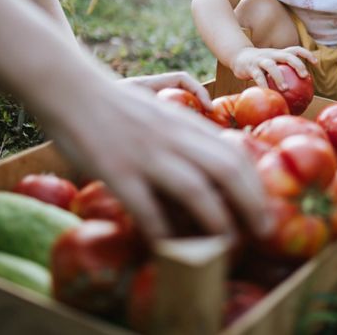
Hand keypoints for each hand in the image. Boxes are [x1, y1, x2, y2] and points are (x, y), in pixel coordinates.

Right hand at [39, 76, 273, 240]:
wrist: (70, 87)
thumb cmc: (115, 101)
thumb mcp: (161, 105)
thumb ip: (186, 121)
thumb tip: (210, 128)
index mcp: (186, 124)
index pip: (235, 152)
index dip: (257, 184)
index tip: (266, 207)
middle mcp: (174, 137)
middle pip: (228, 170)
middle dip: (253, 205)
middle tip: (264, 232)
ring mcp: (146, 154)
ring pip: (196, 189)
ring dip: (218, 222)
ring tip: (229, 246)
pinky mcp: (117, 169)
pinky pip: (147, 207)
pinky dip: (163, 232)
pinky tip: (172, 249)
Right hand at [231, 46, 316, 88]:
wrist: (238, 56)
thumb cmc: (260, 64)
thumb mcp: (273, 63)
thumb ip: (283, 71)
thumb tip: (300, 89)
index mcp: (279, 53)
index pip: (295, 50)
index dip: (306, 54)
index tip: (316, 63)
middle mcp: (272, 54)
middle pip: (287, 56)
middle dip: (298, 64)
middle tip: (304, 76)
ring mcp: (261, 60)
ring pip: (271, 66)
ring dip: (279, 77)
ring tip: (285, 88)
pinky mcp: (251, 68)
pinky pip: (258, 77)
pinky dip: (263, 85)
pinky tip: (267, 93)